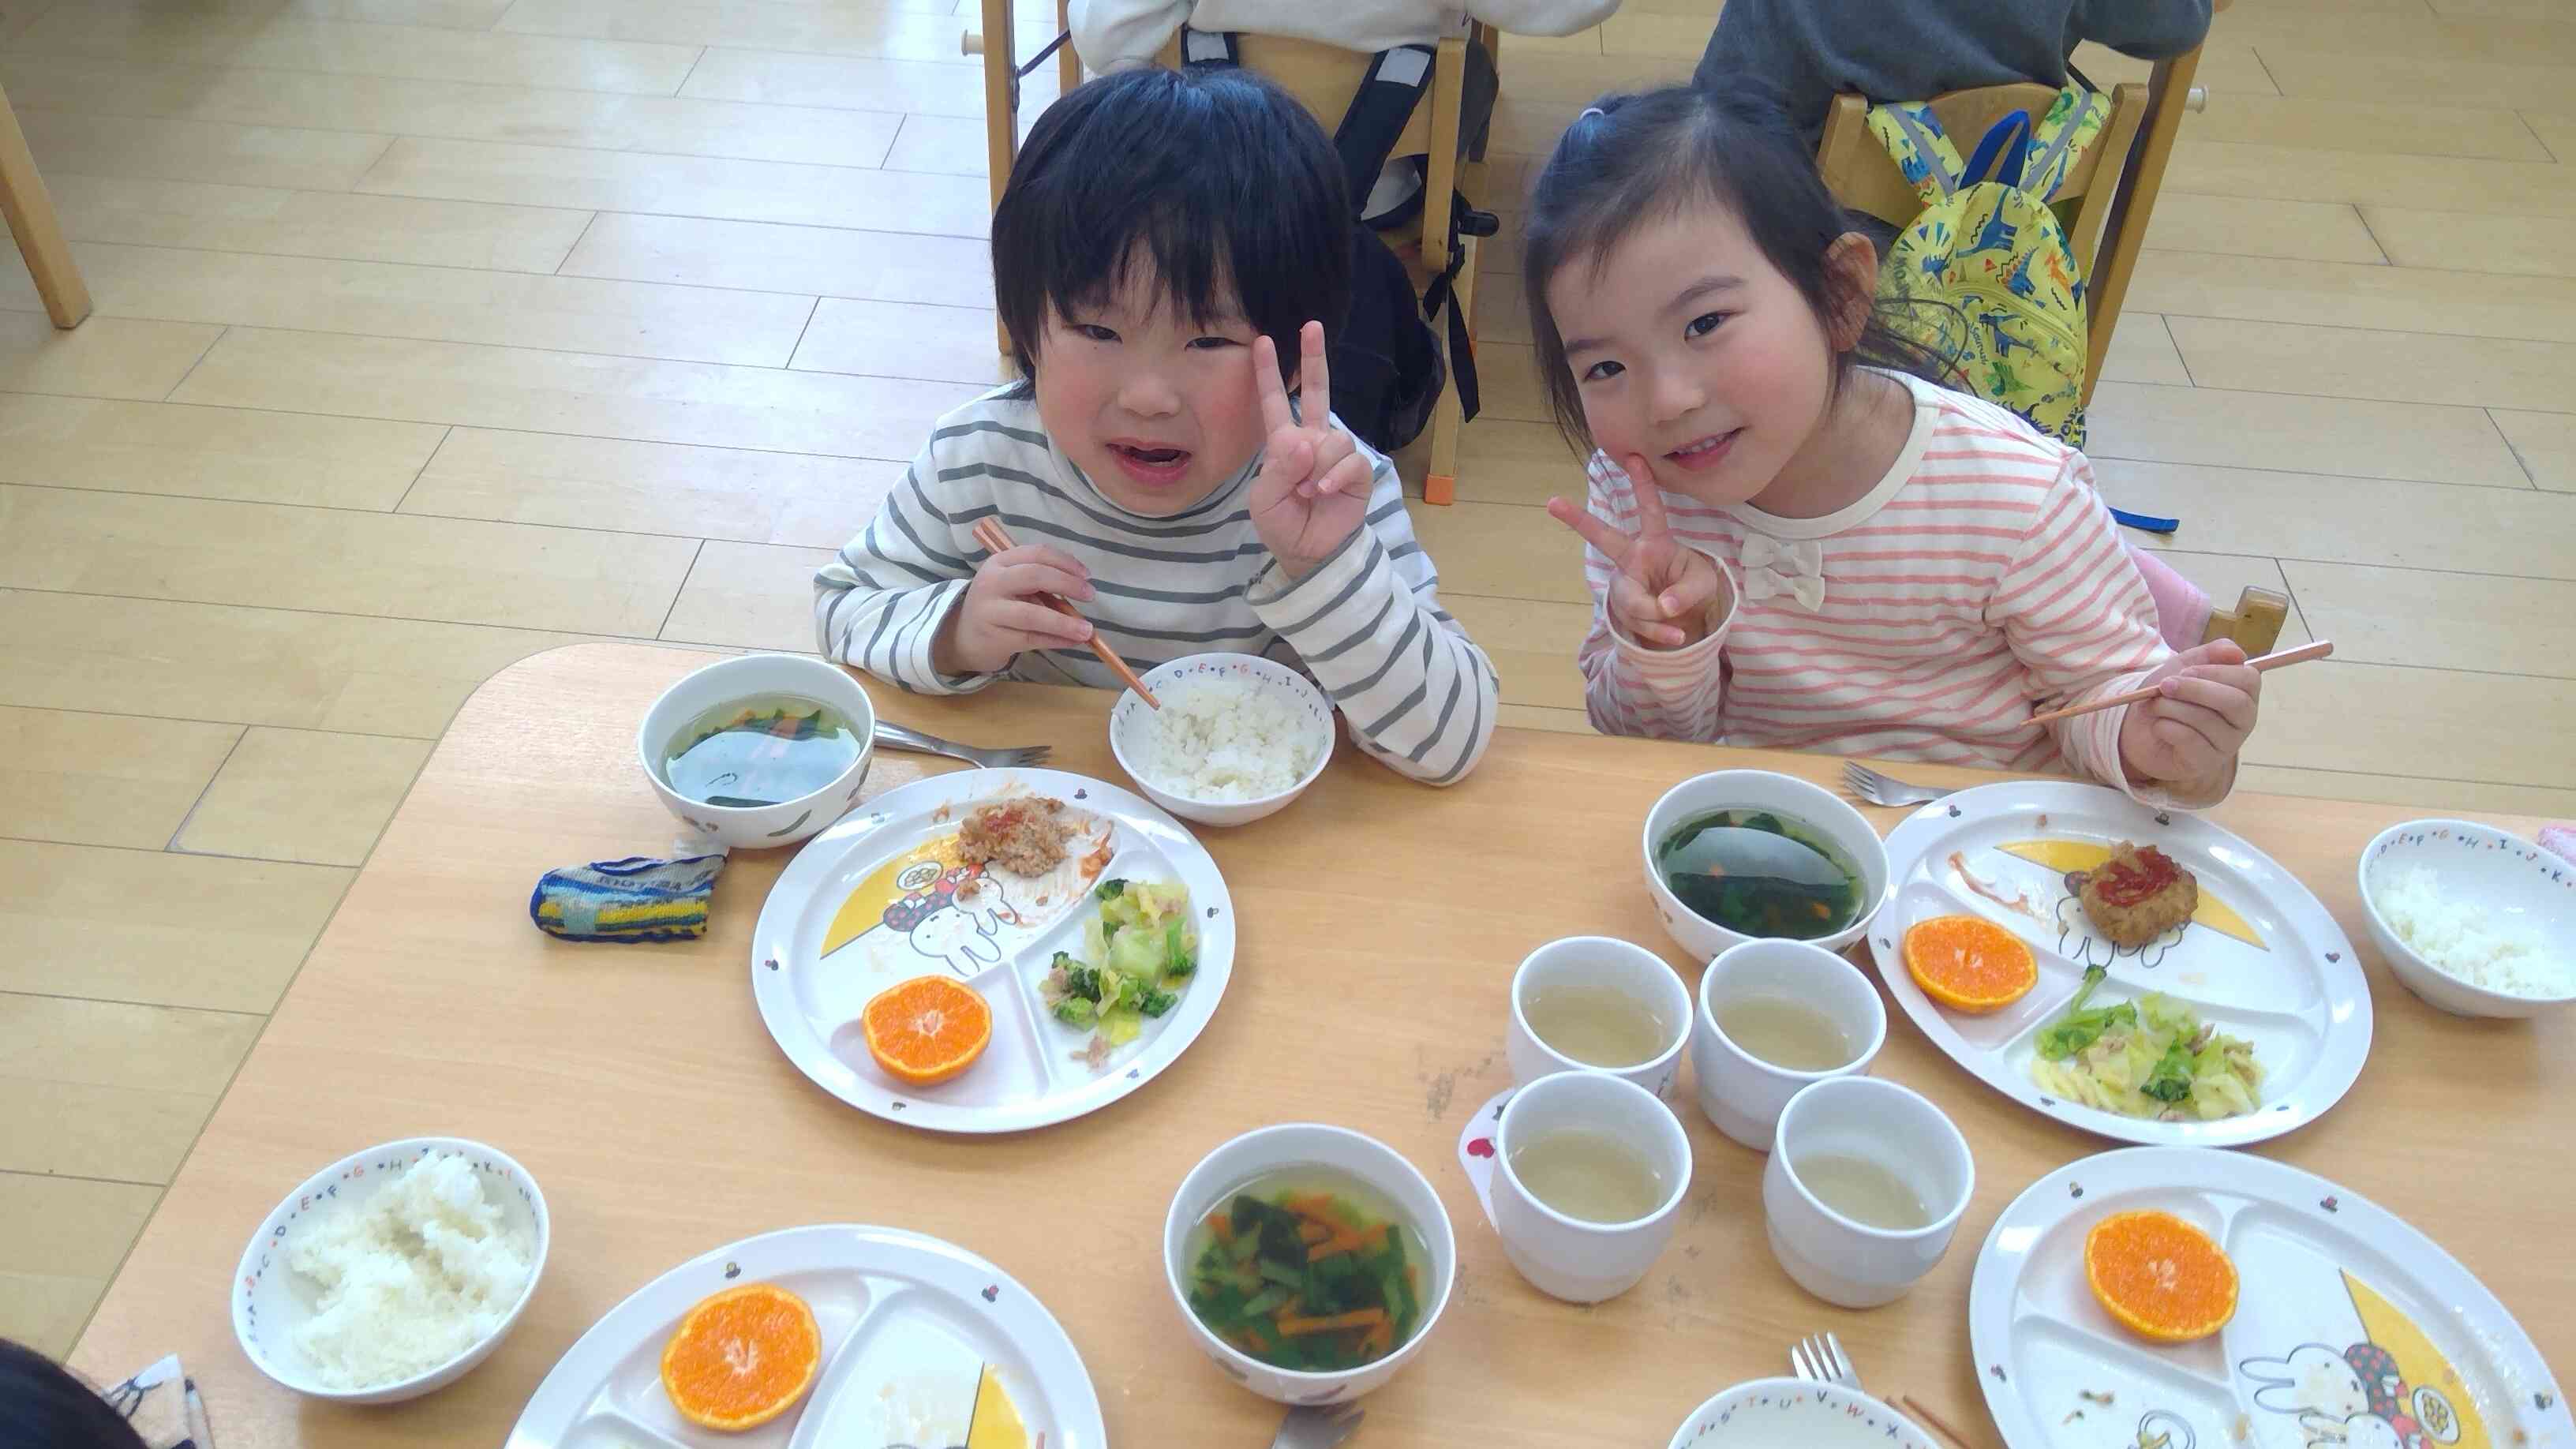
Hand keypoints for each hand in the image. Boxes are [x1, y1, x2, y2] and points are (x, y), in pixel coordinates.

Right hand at [929, 542, 1095, 675]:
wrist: (963, 635)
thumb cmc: (998, 605)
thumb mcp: (1011, 584)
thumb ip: (1039, 581)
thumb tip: (1080, 588)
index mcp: (999, 562)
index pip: (1036, 553)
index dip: (1065, 562)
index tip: (1086, 575)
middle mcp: (992, 583)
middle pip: (1034, 576)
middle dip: (1067, 584)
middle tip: (1090, 595)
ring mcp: (990, 612)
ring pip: (1032, 614)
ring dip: (1064, 622)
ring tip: (1087, 630)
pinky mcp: (994, 638)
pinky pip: (1031, 639)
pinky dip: (1055, 640)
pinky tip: (1072, 641)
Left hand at [1248, 321, 1372, 580]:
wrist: (1309, 553)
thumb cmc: (1283, 524)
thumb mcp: (1265, 499)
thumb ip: (1279, 469)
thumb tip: (1305, 441)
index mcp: (1284, 443)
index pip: (1275, 402)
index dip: (1268, 374)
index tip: (1262, 342)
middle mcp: (1312, 441)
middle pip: (1317, 392)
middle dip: (1314, 359)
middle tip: (1311, 327)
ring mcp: (1336, 455)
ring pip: (1333, 439)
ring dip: (1316, 468)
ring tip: (1307, 493)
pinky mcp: (1357, 472)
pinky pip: (1349, 461)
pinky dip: (1332, 478)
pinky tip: (1322, 494)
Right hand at [1545, 455, 1727, 647]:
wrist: (1682, 616)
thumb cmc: (1691, 585)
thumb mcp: (1703, 584)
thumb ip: (1688, 592)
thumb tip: (1664, 606)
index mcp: (1656, 544)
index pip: (1651, 512)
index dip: (1643, 486)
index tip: (1634, 457)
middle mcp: (1633, 559)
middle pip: (1603, 538)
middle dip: (1578, 520)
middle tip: (1552, 502)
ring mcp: (1624, 584)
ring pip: (1634, 602)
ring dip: (1660, 620)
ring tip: (1680, 630)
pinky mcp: (1622, 608)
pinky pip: (1639, 624)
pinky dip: (1661, 633)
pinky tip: (1676, 637)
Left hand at [2118, 638, 2261, 794]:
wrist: (2139, 730)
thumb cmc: (2170, 696)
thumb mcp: (2186, 666)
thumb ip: (2211, 654)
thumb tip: (2237, 653)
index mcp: (2244, 694)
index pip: (2249, 679)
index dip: (2216, 671)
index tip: (2186, 670)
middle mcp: (2243, 721)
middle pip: (2235, 702)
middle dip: (2196, 689)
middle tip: (2165, 685)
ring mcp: (2226, 745)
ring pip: (2207, 721)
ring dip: (2172, 708)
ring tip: (2155, 706)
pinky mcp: (2204, 763)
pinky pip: (2189, 740)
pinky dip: (2166, 727)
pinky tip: (2158, 726)